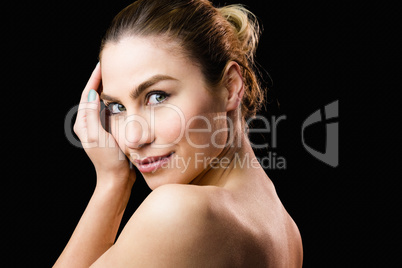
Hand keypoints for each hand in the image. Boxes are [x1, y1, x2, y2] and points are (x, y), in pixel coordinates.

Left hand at [74, 63, 135, 187]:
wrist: (117, 178)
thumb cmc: (108, 159)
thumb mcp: (97, 135)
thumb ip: (92, 115)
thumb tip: (91, 94)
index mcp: (83, 123)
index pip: (87, 95)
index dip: (94, 79)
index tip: (101, 65)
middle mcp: (89, 124)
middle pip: (93, 97)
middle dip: (101, 81)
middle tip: (110, 67)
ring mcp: (99, 128)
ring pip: (103, 103)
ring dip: (109, 90)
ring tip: (118, 77)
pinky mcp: (109, 131)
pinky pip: (111, 112)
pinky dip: (116, 102)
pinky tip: (124, 97)